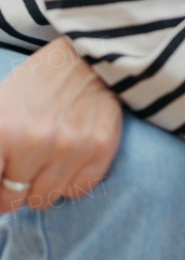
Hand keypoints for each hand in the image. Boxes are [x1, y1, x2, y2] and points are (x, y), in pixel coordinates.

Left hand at [0, 37, 122, 212]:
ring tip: (47, 162)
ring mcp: (70, 148)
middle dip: (14, 189)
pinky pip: (77, 191)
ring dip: (43, 186)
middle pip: (13, 199)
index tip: (1, 182)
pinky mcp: (100, 150)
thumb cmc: (35, 86)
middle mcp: (34, 142)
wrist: (86, 59)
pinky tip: (70, 161)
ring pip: (45, 199)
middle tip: (22, 170)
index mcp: (1, 130)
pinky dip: (71, 183)